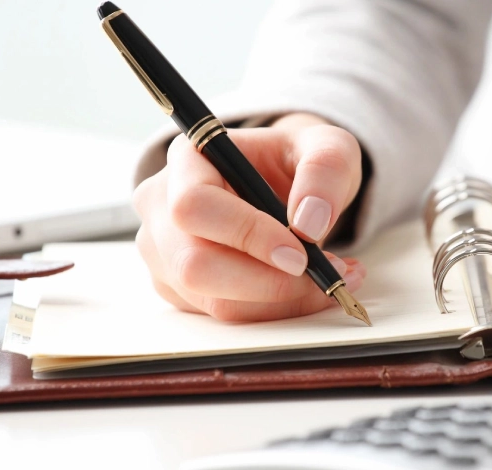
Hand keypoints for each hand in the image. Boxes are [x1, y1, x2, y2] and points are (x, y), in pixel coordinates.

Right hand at [133, 113, 365, 320]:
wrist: (285, 181)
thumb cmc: (295, 159)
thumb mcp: (327, 146)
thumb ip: (324, 170)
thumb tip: (309, 223)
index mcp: (188, 159)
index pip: (195, 205)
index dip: (245, 235)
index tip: (300, 253)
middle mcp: (162, 206)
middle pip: (193, 265)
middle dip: (266, 282)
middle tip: (322, 274)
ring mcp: (165, 252)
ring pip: (213, 300)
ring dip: (280, 302)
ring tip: (329, 278)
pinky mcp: (180, 287)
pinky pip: (224, 314)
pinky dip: (275, 310)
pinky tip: (307, 287)